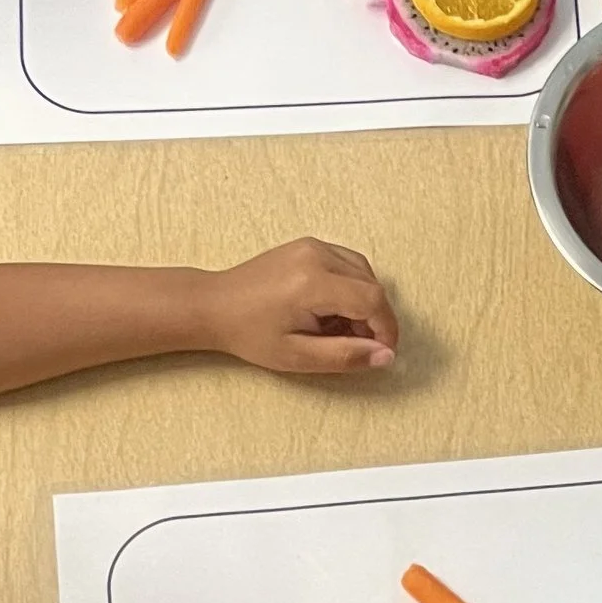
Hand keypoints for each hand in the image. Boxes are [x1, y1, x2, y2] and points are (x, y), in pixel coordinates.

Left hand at [201, 237, 397, 374]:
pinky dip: (353, 289)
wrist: (215, 305)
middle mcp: (316, 255)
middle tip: (356, 345)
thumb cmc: (249, 332)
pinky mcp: (310, 246)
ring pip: (364, 273)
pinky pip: (349, 265)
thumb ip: (344, 356)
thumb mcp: (297, 355)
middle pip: (373, 285)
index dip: (386, 329)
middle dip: (375, 319)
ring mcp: (313, 246)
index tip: (381, 352)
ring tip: (341, 329)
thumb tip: (385, 356)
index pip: (373, 300)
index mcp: (312, 282)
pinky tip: (333, 310)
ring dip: (365, 304)